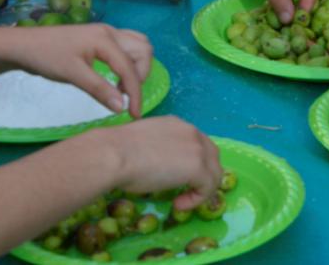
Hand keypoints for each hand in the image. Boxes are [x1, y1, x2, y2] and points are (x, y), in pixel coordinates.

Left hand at [0, 24, 152, 117]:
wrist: (22, 45)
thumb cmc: (46, 57)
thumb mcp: (72, 74)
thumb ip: (99, 89)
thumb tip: (122, 107)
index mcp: (105, 39)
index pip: (130, 68)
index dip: (135, 93)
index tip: (133, 115)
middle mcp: (110, 32)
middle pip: (144, 50)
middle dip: (140, 74)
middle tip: (124, 95)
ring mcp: (106, 34)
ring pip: (137, 45)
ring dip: (136, 66)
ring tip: (120, 86)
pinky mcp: (99, 39)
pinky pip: (126, 47)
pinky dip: (128, 62)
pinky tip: (113, 77)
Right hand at [108, 117, 222, 209]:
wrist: (114, 155)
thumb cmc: (118, 150)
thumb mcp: (143, 144)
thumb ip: (158, 150)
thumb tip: (157, 165)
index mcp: (176, 124)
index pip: (196, 143)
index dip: (192, 162)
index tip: (176, 178)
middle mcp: (191, 132)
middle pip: (211, 155)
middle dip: (204, 174)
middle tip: (188, 190)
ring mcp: (197, 149)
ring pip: (214, 172)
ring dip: (201, 188)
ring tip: (182, 201)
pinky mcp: (198, 168)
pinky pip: (208, 187)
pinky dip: (196, 199)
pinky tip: (178, 204)